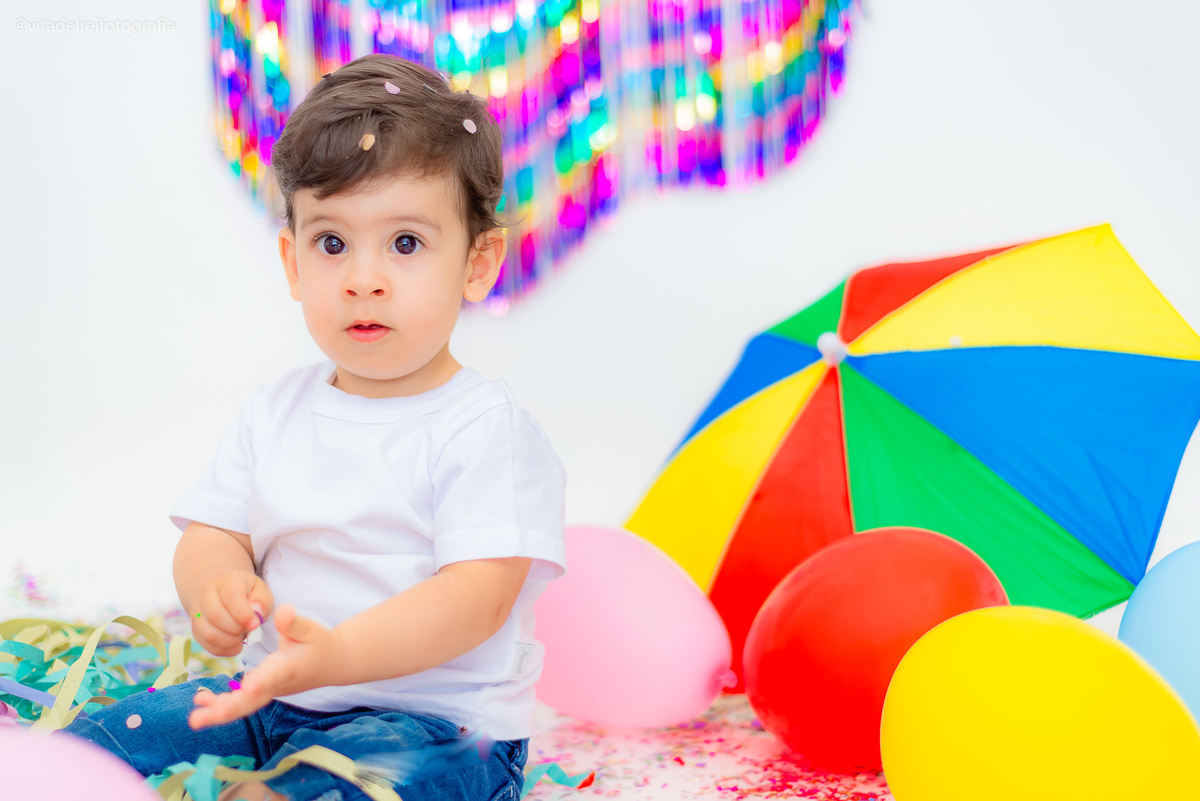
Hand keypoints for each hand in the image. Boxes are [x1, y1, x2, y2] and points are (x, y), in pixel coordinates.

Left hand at [188, 604, 341, 728]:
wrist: (331, 664)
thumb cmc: (319, 643)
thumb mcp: (311, 629)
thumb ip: (294, 623)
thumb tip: (282, 612)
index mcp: (287, 668)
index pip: (272, 677)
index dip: (260, 683)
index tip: (247, 688)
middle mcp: (276, 684)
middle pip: (250, 702)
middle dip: (225, 710)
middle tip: (199, 719)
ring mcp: (268, 691)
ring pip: (242, 706)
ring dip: (218, 712)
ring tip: (195, 717)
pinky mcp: (262, 692)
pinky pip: (240, 702)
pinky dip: (221, 704)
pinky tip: (201, 700)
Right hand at [192, 571, 273, 656]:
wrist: (220, 590)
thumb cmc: (246, 591)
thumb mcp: (259, 589)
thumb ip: (262, 600)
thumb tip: (257, 612)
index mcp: (227, 580)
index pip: (231, 597)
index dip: (244, 614)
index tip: (255, 624)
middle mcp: (207, 594)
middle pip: (216, 616)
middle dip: (236, 628)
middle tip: (247, 628)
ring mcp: (198, 612)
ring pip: (208, 633)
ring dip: (228, 641)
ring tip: (240, 637)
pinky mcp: (195, 628)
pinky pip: (205, 644)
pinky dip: (222, 649)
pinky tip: (234, 643)